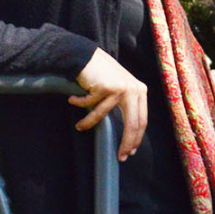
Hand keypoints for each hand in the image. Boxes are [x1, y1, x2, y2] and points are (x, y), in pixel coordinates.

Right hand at [72, 47, 147, 161]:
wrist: (85, 55)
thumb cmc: (100, 74)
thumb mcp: (119, 90)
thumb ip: (126, 106)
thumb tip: (130, 135)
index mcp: (140, 91)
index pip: (141, 121)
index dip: (135, 139)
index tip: (129, 152)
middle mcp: (134, 89)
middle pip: (132, 124)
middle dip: (126, 143)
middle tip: (120, 157)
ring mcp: (120, 88)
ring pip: (102, 116)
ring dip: (87, 123)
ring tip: (79, 126)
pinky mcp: (105, 87)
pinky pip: (89, 105)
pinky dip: (79, 103)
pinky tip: (73, 99)